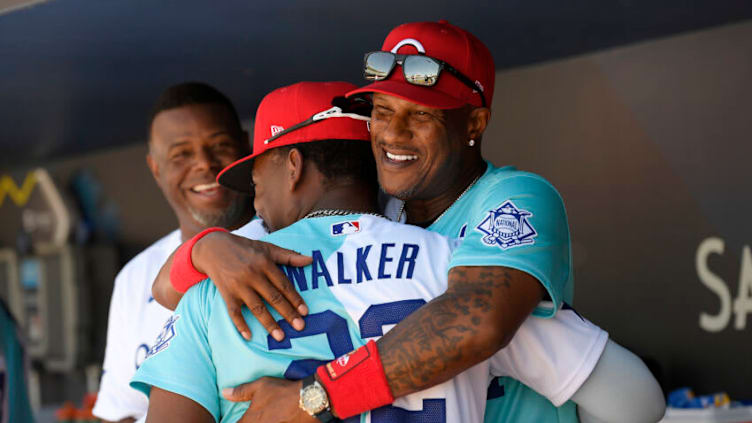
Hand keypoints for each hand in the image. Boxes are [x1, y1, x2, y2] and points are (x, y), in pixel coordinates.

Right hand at [194, 231, 312, 340]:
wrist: (214, 247)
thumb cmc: (245, 248)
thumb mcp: (267, 248)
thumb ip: (289, 256)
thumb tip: (311, 260)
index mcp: (265, 263)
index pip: (283, 284)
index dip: (295, 298)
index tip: (305, 312)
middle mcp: (252, 275)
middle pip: (273, 297)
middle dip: (288, 313)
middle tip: (300, 326)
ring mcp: (239, 286)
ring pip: (257, 308)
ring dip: (269, 323)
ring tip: (281, 337)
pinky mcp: (226, 294)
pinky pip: (234, 312)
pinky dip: (240, 325)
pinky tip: (249, 336)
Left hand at [224, 377, 317, 422]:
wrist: (309, 401)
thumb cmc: (282, 393)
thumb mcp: (260, 386)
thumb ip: (241, 391)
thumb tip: (224, 393)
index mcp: (250, 421)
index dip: (235, 422)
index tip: (236, 419)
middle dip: (247, 421)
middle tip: (256, 415)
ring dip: (261, 421)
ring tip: (265, 417)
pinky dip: (273, 422)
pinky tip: (276, 419)